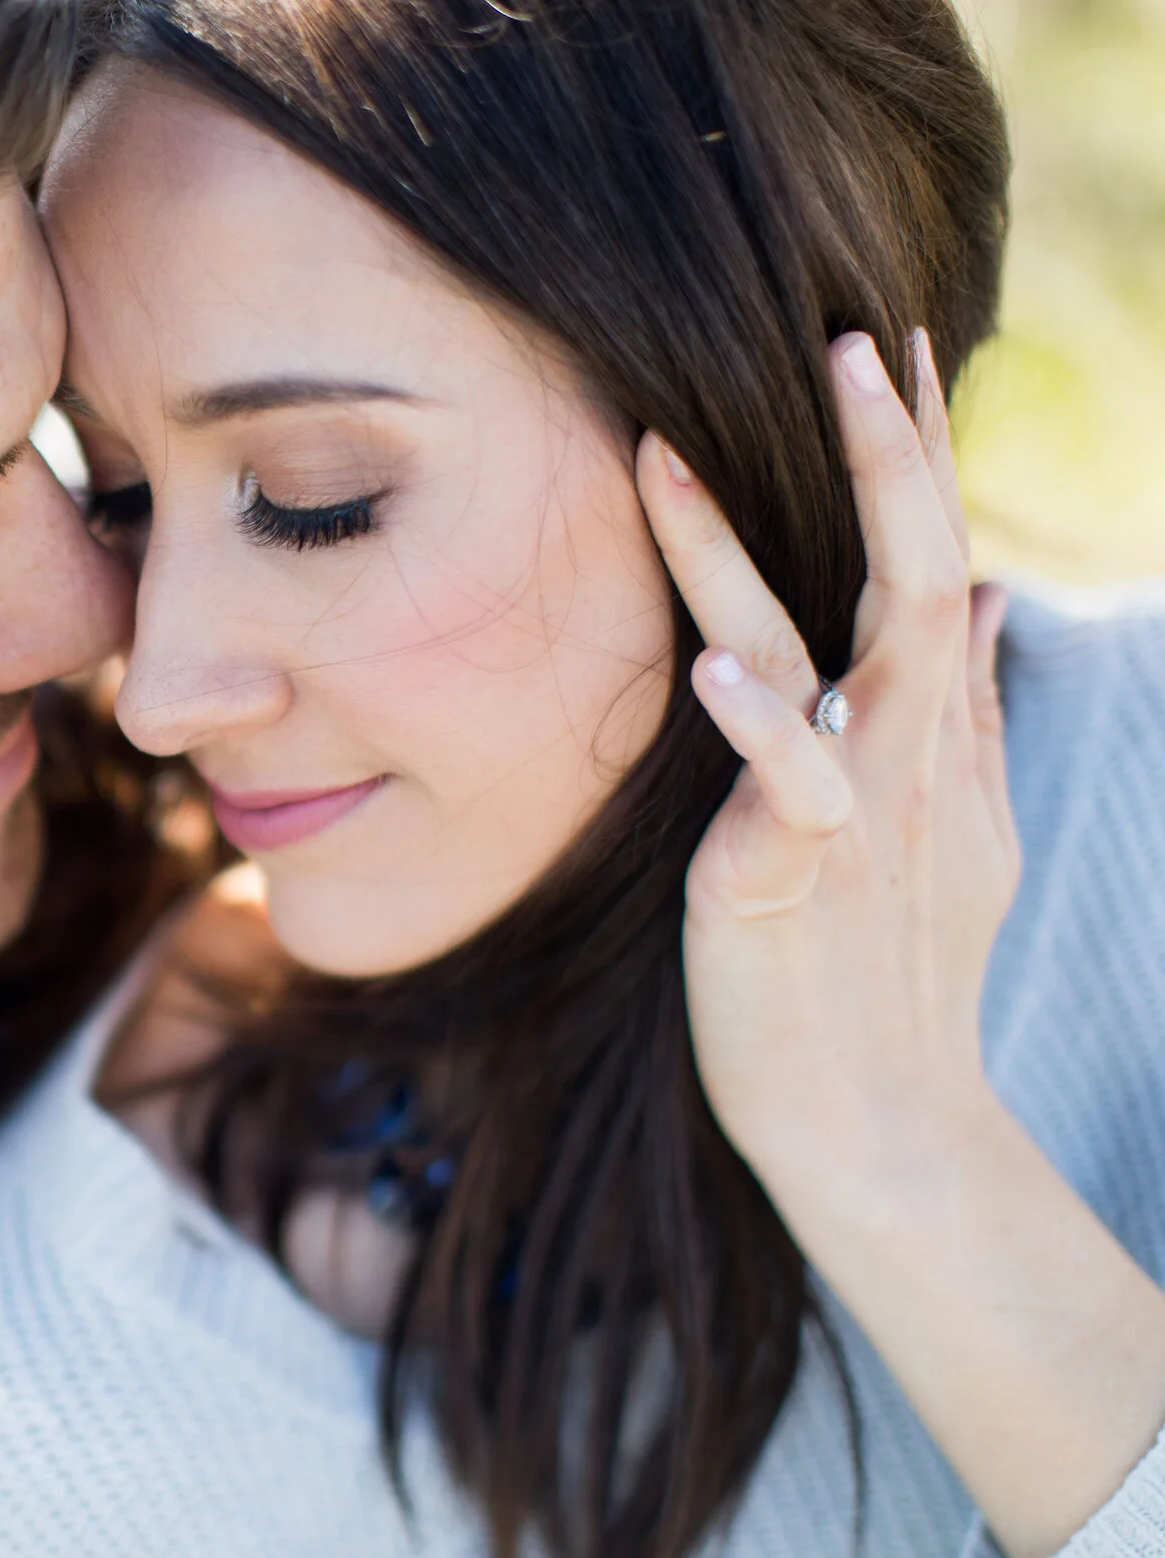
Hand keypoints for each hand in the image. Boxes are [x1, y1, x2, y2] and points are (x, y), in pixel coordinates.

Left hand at [640, 329, 1013, 1196]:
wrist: (882, 1122)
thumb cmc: (896, 972)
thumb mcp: (958, 827)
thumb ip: (970, 708)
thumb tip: (988, 591)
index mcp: (929, 733)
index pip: (930, 564)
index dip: (916, 457)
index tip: (894, 345)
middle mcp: (904, 755)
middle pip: (907, 579)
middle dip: (884, 457)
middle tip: (849, 336)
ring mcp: (852, 814)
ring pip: (816, 659)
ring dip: (735, 558)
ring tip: (667, 457)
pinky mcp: (791, 881)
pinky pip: (786, 794)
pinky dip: (762, 731)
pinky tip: (718, 676)